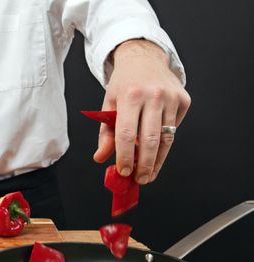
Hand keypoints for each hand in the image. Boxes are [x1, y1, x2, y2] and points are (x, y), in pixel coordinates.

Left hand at [93, 39, 190, 183]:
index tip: (124, 172)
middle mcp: (153, 95)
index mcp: (130, 95)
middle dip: (145, 165)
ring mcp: (171, 97)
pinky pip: (174, 129)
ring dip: (157, 160)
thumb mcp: (109, 104)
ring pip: (166, 138)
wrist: (144, 59)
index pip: (126, 134)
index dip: (125, 156)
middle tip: (140, 180)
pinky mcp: (183, 100)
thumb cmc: (124, 84)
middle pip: (150, 139)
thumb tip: (101, 158)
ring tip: (149, 174)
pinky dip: (164, 143)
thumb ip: (106, 133)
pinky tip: (156, 149)